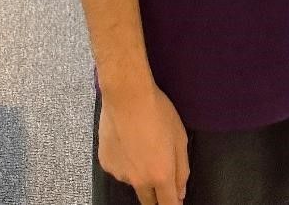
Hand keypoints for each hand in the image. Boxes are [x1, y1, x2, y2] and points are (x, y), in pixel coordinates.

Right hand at [98, 80, 190, 203]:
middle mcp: (139, 181)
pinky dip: (124, 161)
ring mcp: (120, 173)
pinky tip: (125, 140)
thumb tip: (180, 193)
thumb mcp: (180, 138)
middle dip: (156, 193)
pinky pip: (119, 168)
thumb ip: (182, 169)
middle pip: (148, 201)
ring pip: (133, 181)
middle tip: (157, 169)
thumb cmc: (158, 112)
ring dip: (138, 172)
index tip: (174, 201)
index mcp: (160, 175)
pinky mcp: (106, 163)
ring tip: (139, 143)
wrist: (127, 95)